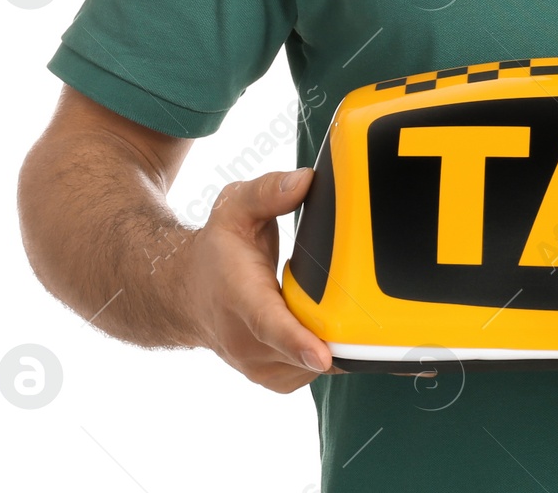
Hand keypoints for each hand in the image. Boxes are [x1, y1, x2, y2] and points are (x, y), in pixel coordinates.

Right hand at [175, 166, 338, 392]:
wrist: (188, 292)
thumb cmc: (218, 249)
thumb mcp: (235, 207)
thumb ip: (268, 191)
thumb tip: (306, 180)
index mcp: (239, 296)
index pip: (267, 323)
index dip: (296, 340)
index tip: (322, 354)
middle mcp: (244, 339)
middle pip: (299, 350)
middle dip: (336, 336)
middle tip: (369, 315)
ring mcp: (257, 365)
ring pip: (311, 366)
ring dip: (335, 345)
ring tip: (349, 311)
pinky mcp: (273, 377)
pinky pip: (311, 373)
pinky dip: (328, 355)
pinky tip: (333, 326)